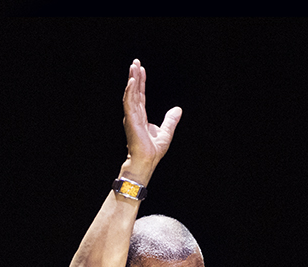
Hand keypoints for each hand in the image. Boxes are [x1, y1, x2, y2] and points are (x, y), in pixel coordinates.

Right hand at [122, 59, 181, 175]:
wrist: (146, 161)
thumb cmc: (153, 151)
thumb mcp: (166, 132)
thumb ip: (170, 120)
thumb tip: (178, 109)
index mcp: (141, 117)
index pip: (140, 96)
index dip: (140, 82)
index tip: (141, 69)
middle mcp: (134, 115)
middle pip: (134, 92)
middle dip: (134, 76)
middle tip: (135, 62)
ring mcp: (131, 117)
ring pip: (131, 94)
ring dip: (132, 79)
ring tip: (133, 66)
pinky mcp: (130, 120)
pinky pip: (129, 102)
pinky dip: (130, 91)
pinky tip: (132, 81)